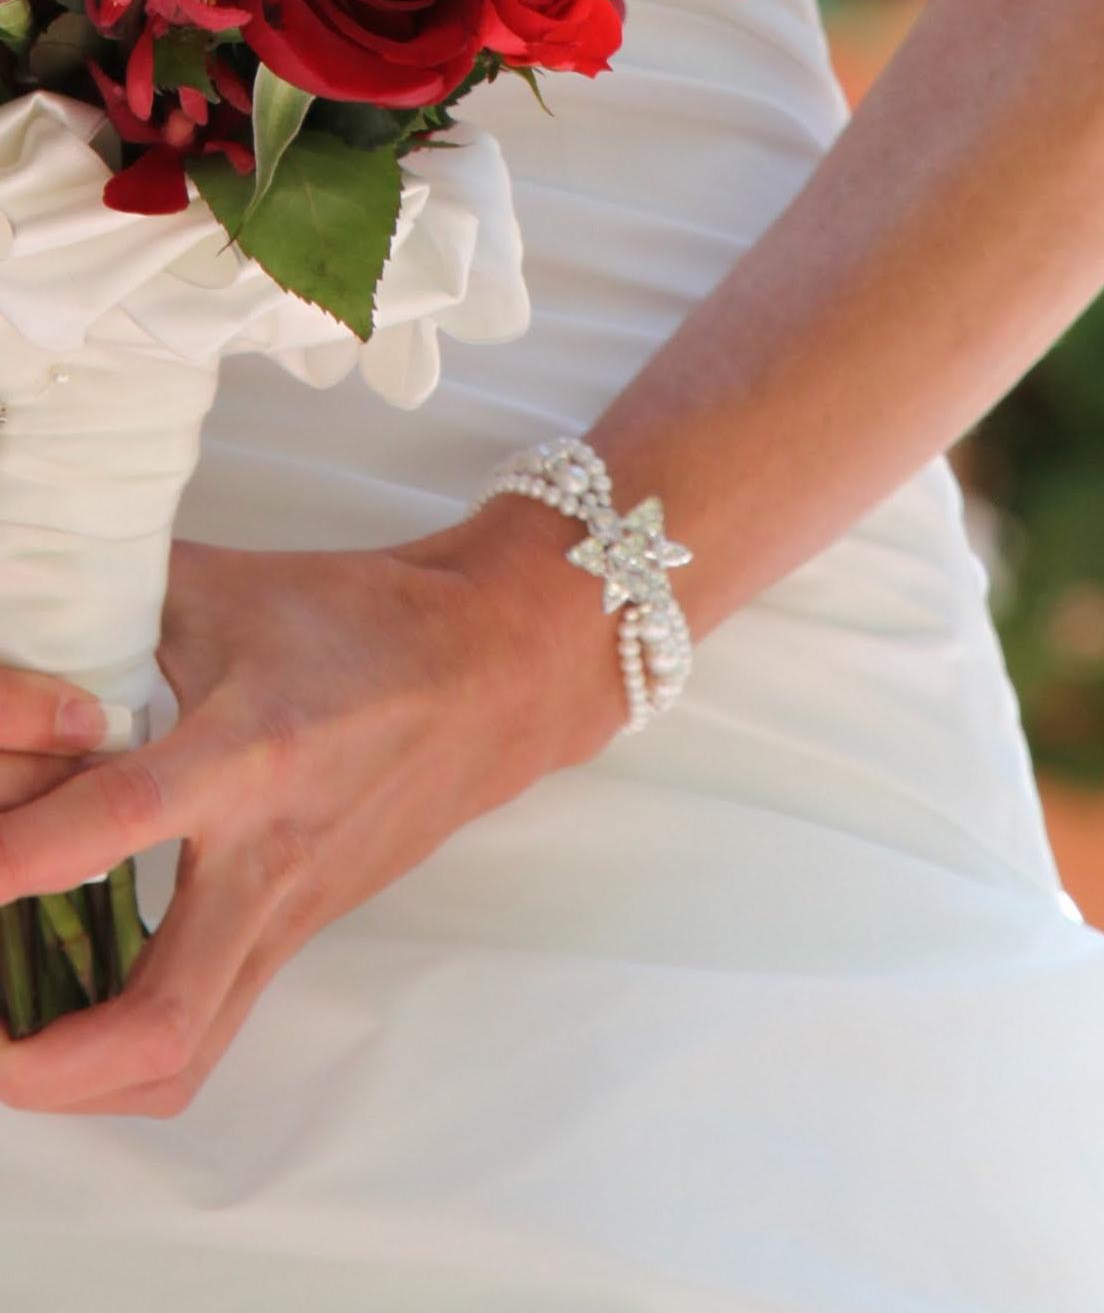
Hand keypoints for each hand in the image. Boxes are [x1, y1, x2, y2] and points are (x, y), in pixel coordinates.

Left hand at [0, 508, 623, 1117]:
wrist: (489, 674)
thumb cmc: (364, 624)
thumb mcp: (224, 590)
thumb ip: (107, 601)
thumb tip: (21, 611)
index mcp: (245, 756)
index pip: (110, 827)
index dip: (6, 859)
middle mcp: (266, 859)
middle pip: (154, 1021)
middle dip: (34, 1059)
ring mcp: (287, 912)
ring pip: (180, 1055)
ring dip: (75, 1078)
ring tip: (6, 1037)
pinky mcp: (296, 932)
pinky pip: (205, 1026)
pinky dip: (124, 1043)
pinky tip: (69, 998)